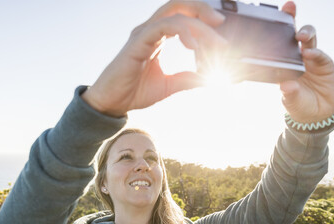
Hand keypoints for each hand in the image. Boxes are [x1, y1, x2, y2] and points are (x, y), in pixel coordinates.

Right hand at [82, 0, 226, 116]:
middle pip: (179, 5)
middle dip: (202, 10)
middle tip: (221, 23)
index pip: (182, 16)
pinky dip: (183, 32)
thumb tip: (209, 78)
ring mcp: (144, 33)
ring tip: (215, 43)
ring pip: (175, 14)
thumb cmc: (134, 92)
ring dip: (199, 26)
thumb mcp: (169, 86)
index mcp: (157, 37)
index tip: (220, 32)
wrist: (112, 103)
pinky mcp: (138, 41)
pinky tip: (194, 46)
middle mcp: (150, 30)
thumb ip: (188, 79)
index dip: (202, 18)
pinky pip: (164, 26)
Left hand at [279, 1, 333, 123]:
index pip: (280, 42)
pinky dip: (315, 54)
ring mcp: (312, 60)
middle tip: (289, 14)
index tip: (275, 14)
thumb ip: (289, 92)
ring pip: (310, 40)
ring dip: (306, 34)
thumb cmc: (298, 105)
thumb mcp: (291, 100)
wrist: (316, 116)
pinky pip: (320, 56)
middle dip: (293, 21)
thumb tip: (286, 86)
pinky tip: (310, 54)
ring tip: (301, 37)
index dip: (279, 27)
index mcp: (285, 63)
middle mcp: (297, 58)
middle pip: (296, 35)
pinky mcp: (325, 64)